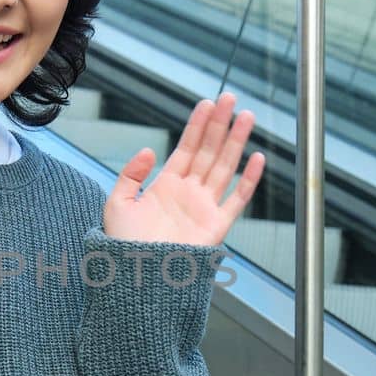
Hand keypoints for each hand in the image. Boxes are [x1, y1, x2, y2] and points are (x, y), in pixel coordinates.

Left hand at [103, 91, 264, 246]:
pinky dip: (248, 180)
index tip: (207, 103)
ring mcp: (204, 208)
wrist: (136, 277)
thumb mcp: (118, 204)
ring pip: (224, 167)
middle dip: (220, 125)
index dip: (197, 125)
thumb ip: (130, 175)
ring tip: (246, 117)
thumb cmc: (124, 245)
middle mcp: (189, 193)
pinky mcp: (216, 227)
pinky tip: (257, 158)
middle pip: (209, 151)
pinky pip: (237, 199)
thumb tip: (148, 150)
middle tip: (230, 98)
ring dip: (236, 142)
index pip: (186, 148)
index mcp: (166, 186)